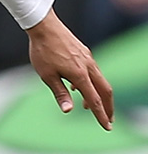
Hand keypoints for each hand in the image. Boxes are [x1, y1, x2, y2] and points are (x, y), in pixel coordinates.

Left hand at [26, 9, 113, 129]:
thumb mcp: (47, 76)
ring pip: (99, 80)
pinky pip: (93, 71)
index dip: (101, 115)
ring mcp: (88, 59)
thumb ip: (60, 94)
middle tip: (109, 120)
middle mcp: (88, 67)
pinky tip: (76, 86)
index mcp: (80, 75)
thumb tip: (68, 110)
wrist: (44, 26)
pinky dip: (90, 83)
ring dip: (97, 94)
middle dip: (108, 107)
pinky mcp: (84, 53)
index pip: (94, 100)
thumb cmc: (42, 51)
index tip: (107, 127)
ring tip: (87, 106)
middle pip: (105, 90)